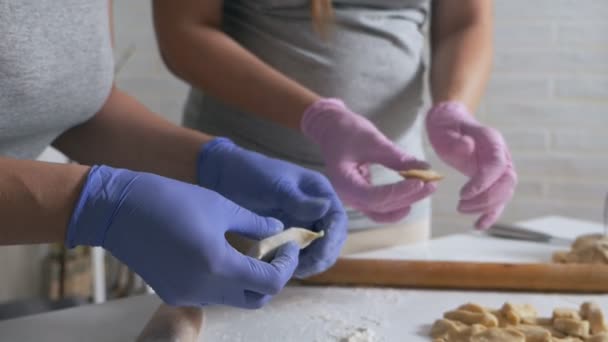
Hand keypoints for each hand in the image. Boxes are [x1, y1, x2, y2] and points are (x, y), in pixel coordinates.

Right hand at [66, 165, 298, 307]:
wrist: (117, 210)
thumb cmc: (171, 200)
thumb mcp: (220, 206)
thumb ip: (254, 223)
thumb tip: (276, 231)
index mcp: (219, 266)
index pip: (270, 282)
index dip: (286, 265)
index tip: (288, 246)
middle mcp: (204, 289)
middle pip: (254, 299)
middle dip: (271, 278)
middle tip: (275, 252)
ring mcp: (186, 295)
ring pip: (232, 299)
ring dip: (248, 280)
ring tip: (250, 251)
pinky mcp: (172, 294)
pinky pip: (210, 295)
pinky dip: (225, 281)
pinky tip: (223, 255)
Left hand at [197, 138, 346, 277]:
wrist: (222, 177)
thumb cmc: (251, 174)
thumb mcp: (275, 186)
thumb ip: (299, 200)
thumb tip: (326, 208)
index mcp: (319, 192)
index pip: (337, 220)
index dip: (332, 240)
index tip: (319, 255)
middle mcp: (315, 209)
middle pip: (331, 239)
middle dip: (322, 256)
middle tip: (302, 269)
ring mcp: (302, 223)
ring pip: (317, 250)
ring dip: (309, 263)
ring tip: (291, 271)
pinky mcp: (287, 235)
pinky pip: (298, 253)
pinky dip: (294, 263)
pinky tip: (281, 269)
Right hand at [301, 98, 436, 222]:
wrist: (331, 129)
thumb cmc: (347, 131)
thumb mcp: (372, 139)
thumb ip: (396, 157)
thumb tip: (424, 168)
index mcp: (344, 183)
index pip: (374, 197)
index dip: (399, 193)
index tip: (420, 182)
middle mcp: (348, 196)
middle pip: (381, 207)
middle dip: (408, 197)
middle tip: (432, 183)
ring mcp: (354, 198)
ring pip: (383, 210)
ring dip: (406, 202)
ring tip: (428, 188)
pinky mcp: (362, 195)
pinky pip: (381, 207)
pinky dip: (398, 202)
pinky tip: (413, 193)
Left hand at [426, 101, 516, 228]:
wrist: (451, 123)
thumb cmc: (447, 127)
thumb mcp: (445, 129)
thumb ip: (455, 140)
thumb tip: (466, 147)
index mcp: (492, 141)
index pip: (497, 164)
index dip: (484, 181)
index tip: (463, 194)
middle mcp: (502, 155)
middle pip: (506, 182)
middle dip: (486, 198)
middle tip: (460, 205)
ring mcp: (500, 169)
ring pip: (504, 193)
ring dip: (486, 206)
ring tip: (461, 209)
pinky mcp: (493, 181)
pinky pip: (498, 200)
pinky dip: (491, 214)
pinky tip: (478, 226)